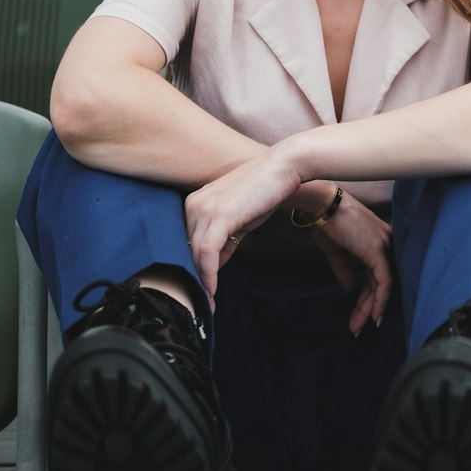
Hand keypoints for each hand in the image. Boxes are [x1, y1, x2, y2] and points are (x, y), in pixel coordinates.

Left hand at [184, 140, 300, 303]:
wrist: (284, 167)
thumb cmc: (266, 190)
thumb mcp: (240, 219)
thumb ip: (224, 240)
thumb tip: (215, 265)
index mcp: (195, 203)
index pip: (186, 242)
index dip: (192, 268)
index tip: (199, 290)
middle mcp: (194, 204)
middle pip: (186, 250)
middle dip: (193, 278)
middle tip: (200, 303)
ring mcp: (204, 208)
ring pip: (194, 254)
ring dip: (200, 282)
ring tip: (207, 304)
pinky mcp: (220, 215)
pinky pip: (207, 252)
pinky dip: (208, 275)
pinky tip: (212, 291)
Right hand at [308, 192, 393, 334]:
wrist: (321, 204)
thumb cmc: (326, 222)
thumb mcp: (336, 250)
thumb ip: (346, 269)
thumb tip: (350, 289)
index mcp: (377, 240)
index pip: (376, 274)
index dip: (368, 296)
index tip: (359, 315)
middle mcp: (386, 242)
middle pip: (380, 282)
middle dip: (368, 307)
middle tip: (357, 327)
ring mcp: (384, 245)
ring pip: (382, 285)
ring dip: (370, 308)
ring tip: (358, 327)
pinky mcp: (378, 251)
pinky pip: (384, 281)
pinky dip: (379, 300)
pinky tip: (373, 316)